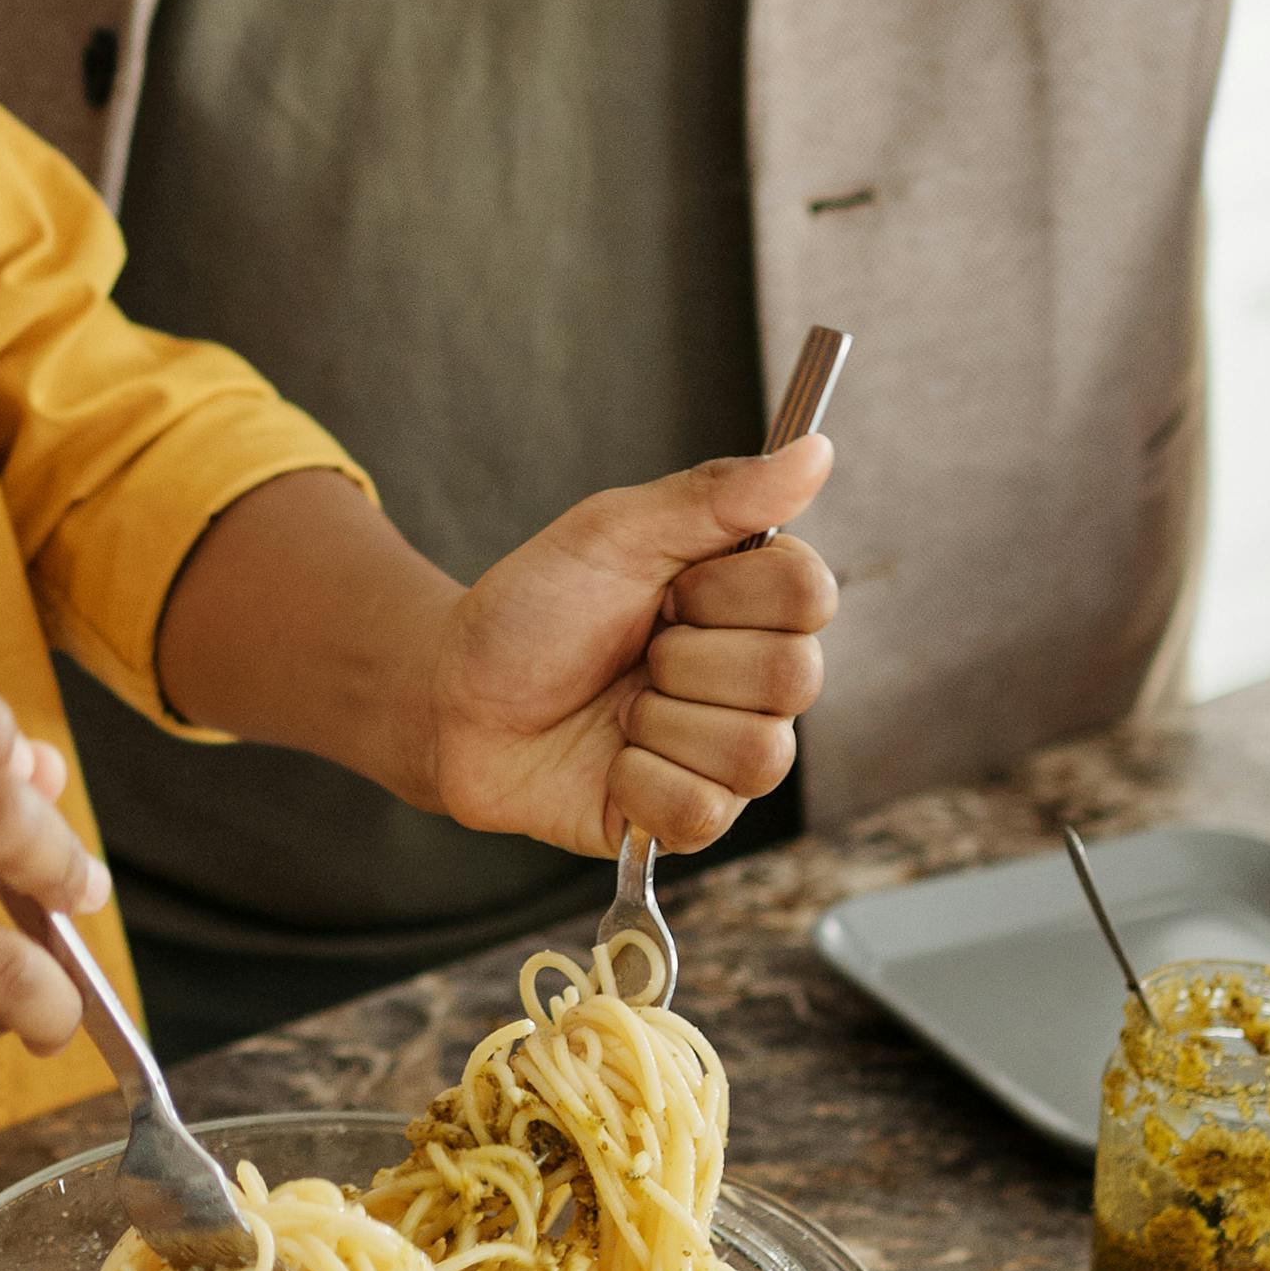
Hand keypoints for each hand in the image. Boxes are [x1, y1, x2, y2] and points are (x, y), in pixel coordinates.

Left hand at [427, 443, 836, 852]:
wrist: (453, 695)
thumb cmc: (535, 609)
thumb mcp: (614, 532)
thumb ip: (717, 494)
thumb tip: (816, 450)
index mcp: (749, 603)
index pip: (810, 594)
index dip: (728, 591)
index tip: (667, 587)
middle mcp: (756, 682)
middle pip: (793, 676)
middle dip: (687, 658)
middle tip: (636, 651)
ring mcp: (727, 756)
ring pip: (757, 752)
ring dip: (659, 722)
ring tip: (618, 709)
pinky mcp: (690, 820)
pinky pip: (703, 811)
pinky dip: (636, 781)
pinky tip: (609, 761)